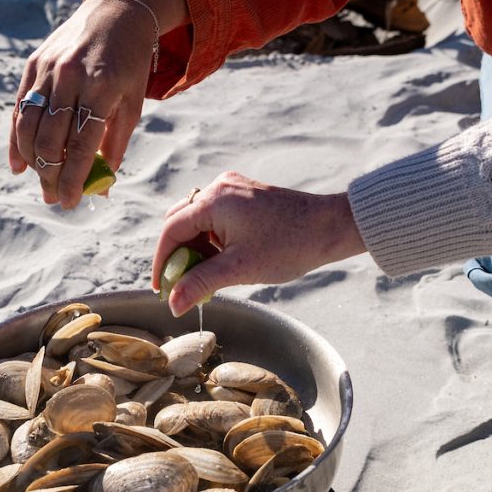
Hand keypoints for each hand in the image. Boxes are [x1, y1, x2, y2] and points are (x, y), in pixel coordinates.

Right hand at [8, 0, 187, 208]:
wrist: (116, 13)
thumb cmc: (128, 65)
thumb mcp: (133, 103)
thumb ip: (116, 145)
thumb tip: (104, 187)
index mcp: (101, 88)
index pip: (82, 145)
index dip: (74, 179)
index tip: (70, 202)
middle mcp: (70, 78)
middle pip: (51, 141)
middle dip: (50, 176)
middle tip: (54, 197)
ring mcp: (48, 70)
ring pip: (29, 127)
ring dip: (33, 162)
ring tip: (42, 183)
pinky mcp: (33, 65)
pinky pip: (19, 109)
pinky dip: (17, 140)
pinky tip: (19, 165)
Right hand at [152, 172, 367, 315]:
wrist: (330, 227)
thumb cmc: (289, 245)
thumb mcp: (239, 269)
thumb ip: (200, 283)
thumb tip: (173, 305)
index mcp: (214, 200)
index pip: (171, 230)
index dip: (162, 261)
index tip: (162, 288)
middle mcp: (218, 187)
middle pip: (179, 221)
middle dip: (177, 254)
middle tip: (181, 284)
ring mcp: (232, 188)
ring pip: (196, 219)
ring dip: (195, 248)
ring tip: (205, 276)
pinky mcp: (243, 193)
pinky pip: (213, 216)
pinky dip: (211, 238)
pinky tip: (221, 260)